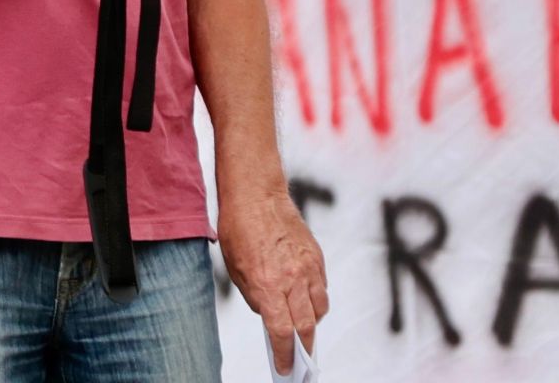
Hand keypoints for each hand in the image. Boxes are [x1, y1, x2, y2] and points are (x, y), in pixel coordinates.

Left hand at [220, 189, 326, 373]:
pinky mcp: (317, 256)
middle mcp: (292, 278)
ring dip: (312, 324)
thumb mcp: (236, 269)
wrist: (256, 193)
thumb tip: (270, 316)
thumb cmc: (238, 228)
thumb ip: (256, 296)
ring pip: (320, 309)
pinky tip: (306, 301)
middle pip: (306, 326)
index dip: (284, 355)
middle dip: (303, 348)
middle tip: (300, 359)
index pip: (281, 332)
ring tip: (302, 329)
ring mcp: (308, 267)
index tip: (285, 369)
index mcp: (267, 284)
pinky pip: (322, 288)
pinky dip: (317, 300)